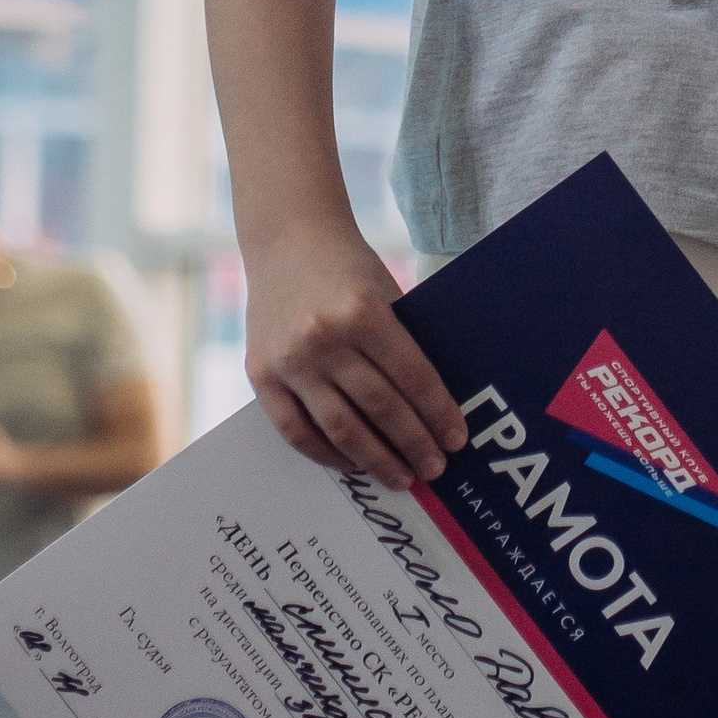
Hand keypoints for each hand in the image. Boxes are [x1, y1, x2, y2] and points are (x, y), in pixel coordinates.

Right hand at [244, 221, 468, 487]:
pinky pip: (296, 430)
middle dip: (413, 442)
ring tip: (402, 477)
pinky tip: (354, 464)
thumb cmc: (348, 268)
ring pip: (340, 427)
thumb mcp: (385, 293)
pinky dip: (327, 454)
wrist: (287, 240)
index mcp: (363, 311)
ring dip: (376, 459)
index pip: (411, 375)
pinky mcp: (261, 375)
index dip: (437, 412)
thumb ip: (403, 343)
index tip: (457, 439)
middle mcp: (324, 337)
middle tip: (436, 468)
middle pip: (379, 407)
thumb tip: (435, 407)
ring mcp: (289, 360)